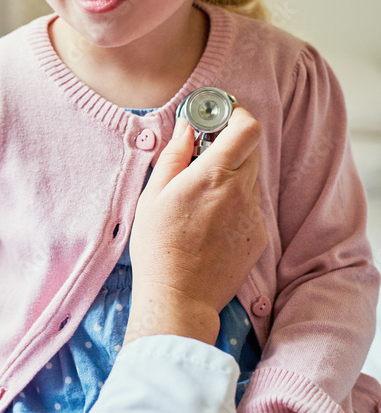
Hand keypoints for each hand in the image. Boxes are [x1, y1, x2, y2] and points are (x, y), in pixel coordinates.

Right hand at [125, 107, 266, 344]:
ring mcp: (253, 215)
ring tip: (201, 196)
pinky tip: (209, 222)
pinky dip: (234, 203)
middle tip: (202, 154)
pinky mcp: (259, 236)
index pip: (248, 128)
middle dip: (229, 144)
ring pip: (250, 179)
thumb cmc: (158, 246)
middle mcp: (241, 192)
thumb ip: (174, 155)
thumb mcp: (154, 194)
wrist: (179, 297)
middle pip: (250, 150)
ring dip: (230, 176)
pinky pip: (250, 206)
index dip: (237, 114)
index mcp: (214, 176)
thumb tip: (186, 127)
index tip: (219, 116)